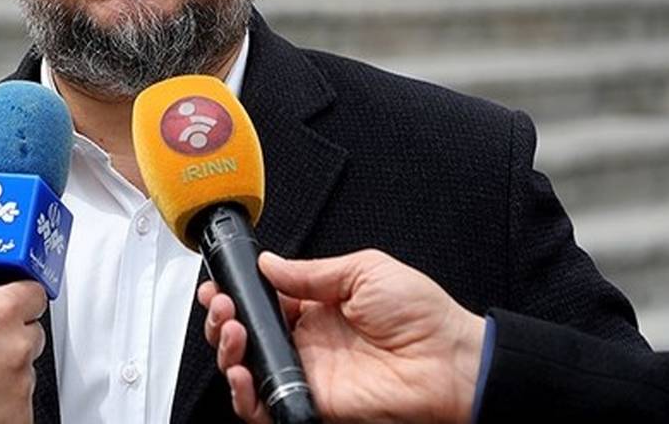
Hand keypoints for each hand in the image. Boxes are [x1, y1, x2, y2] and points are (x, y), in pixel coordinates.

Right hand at [0, 248, 46, 423]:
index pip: (33, 290)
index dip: (14, 293)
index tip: (1, 299)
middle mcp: (16, 348)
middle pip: (31, 327)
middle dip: (8, 330)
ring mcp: (21, 386)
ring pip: (25, 365)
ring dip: (6, 365)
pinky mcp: (20, 417)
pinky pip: (21, 399)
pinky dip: (4, 397)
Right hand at [198, 249, 484, 423]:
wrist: (450, 362)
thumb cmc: (421, 315)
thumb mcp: (365, 271)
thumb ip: (311, 272)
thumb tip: (269, 263)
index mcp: (317, 306)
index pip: (262, 301)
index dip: (236, 293)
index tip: (218, 285)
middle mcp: (307, 340)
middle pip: (246, 334)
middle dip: (222, 319)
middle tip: (222, 307)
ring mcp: (307, 373)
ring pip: (247, 369)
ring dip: (228, 351)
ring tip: (232, 331)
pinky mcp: (312, 403)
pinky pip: (266, 406)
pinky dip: (244, 395)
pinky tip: (241, 374)